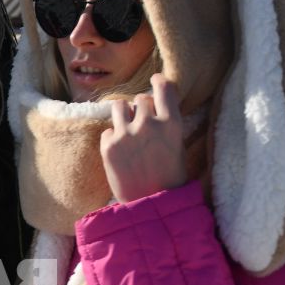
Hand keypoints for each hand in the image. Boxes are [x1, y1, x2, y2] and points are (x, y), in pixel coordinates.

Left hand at [99, 75, 188, 203]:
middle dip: (141, 109)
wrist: (151, 204)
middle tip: (142, 125)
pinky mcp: (108, 146)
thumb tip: (152, 103)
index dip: (158, 81)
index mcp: (172, 123)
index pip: (164, 87)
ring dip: (123, 115)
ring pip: (119, 106)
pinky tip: (120, 153)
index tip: (154, 80)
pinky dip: (112, 139)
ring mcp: (126, 134)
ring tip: (127, 131)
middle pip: (140, 99)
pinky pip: (108, 130)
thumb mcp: (177, 145)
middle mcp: (149, 124)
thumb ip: (165, 122)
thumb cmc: (169, 177)